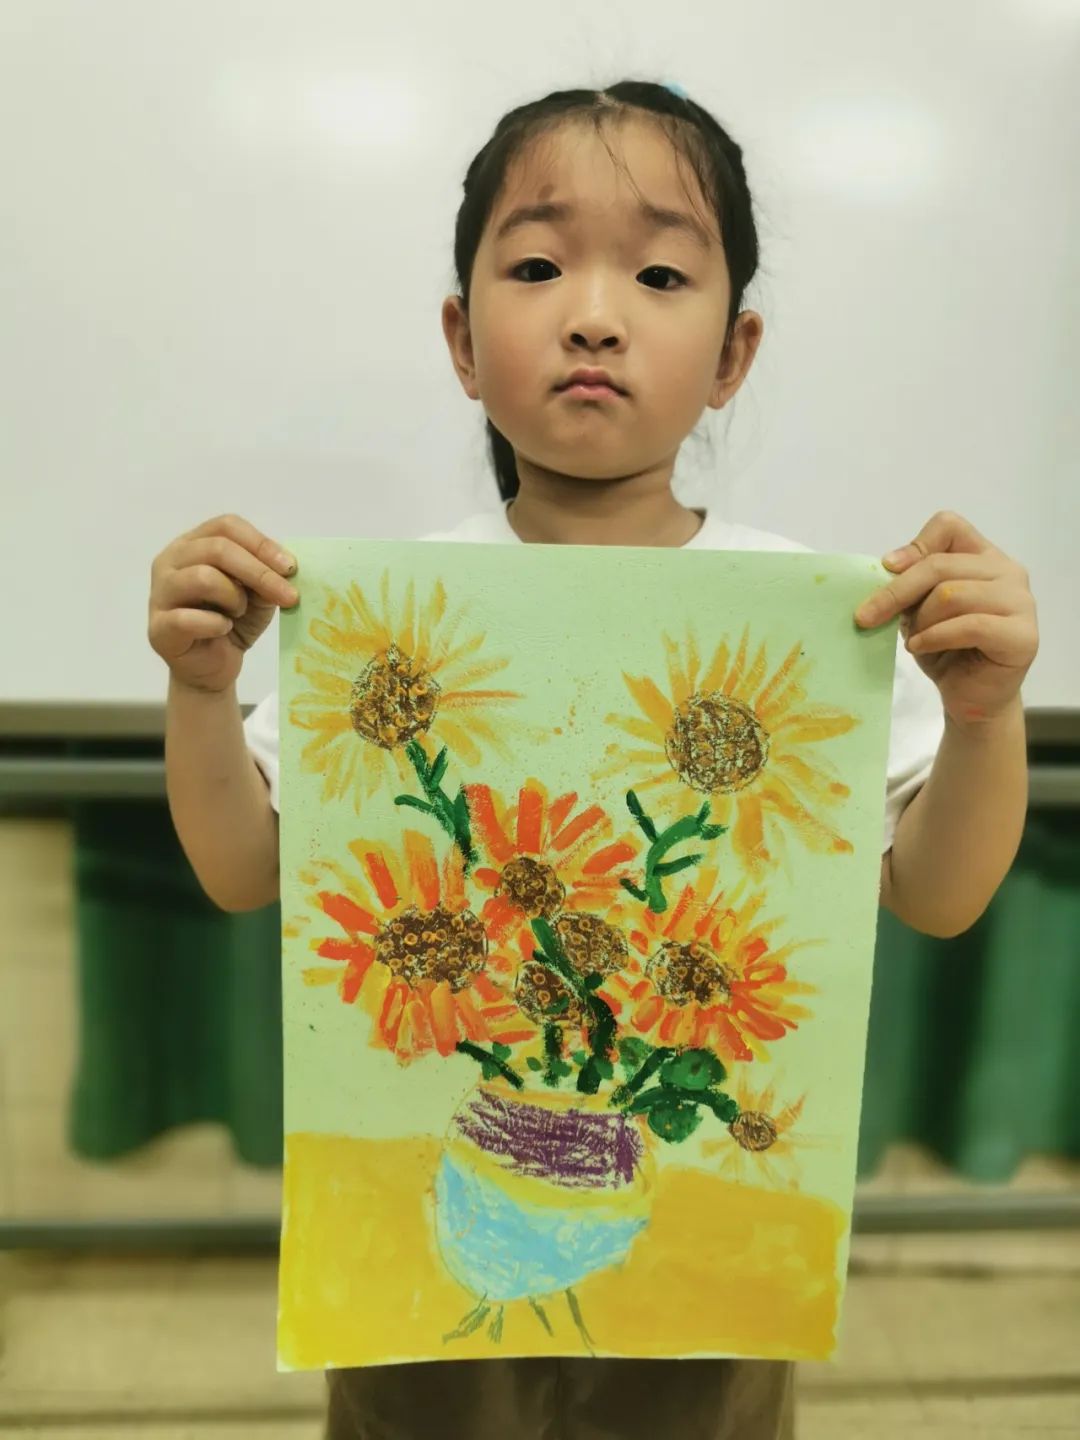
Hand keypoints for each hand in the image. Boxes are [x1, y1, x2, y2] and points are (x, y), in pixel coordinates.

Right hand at [149, 514, 298, 692]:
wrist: (213, 666)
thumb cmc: (232, 621)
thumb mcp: (257, 593)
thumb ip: (266, 575)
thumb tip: (286, 567)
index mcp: (192, 544)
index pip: (226, 526)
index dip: (261, 543)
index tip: (291, 567)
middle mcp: (170, 561)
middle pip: (217, 548)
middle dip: (259, 572)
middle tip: (287, 595)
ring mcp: (159, 593)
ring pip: (202, 577)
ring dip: (234, 597)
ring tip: (239, 612)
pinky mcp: (159, 627)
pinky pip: (189, 618)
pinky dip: (216, 625)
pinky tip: (224, 630)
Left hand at [854, 511, 1037, 726]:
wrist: (969, 696)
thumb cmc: (945, 649)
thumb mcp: (919, 609)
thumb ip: (912, 584)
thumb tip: (888, 566)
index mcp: (984, 558)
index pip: (950, 527)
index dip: (915, 545)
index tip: (887, 568)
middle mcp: (1008, 572)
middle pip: (941, 564)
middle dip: (897, 591)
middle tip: (866, 616)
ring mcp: (1021, 602)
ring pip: (952, 594)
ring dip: (921, 619)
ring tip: (914, 639)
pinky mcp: (1022, 635)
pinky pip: (970, 625)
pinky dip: (935, 636)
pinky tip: (921, 647)